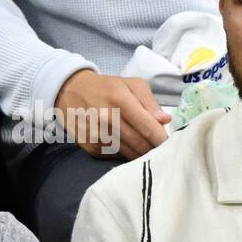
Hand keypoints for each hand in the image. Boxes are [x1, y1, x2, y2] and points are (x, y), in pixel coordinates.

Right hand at [54, 70, 170, 159]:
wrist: (70, 91)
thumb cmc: (108, 87)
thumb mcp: (132, 85)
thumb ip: (150, 102)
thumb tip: (165, 120)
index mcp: (120, 101)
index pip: (149, 128)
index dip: (163, 140)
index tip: (171, 143)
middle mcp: (107, 119)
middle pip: (141, 145)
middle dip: (155, 148)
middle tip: (161, 147)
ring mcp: (97, 135)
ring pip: (131, 154)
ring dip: (142, 153)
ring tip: (146, 147)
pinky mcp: (91, 147)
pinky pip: (117, 157)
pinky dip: (125, 153)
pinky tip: (126, 144)